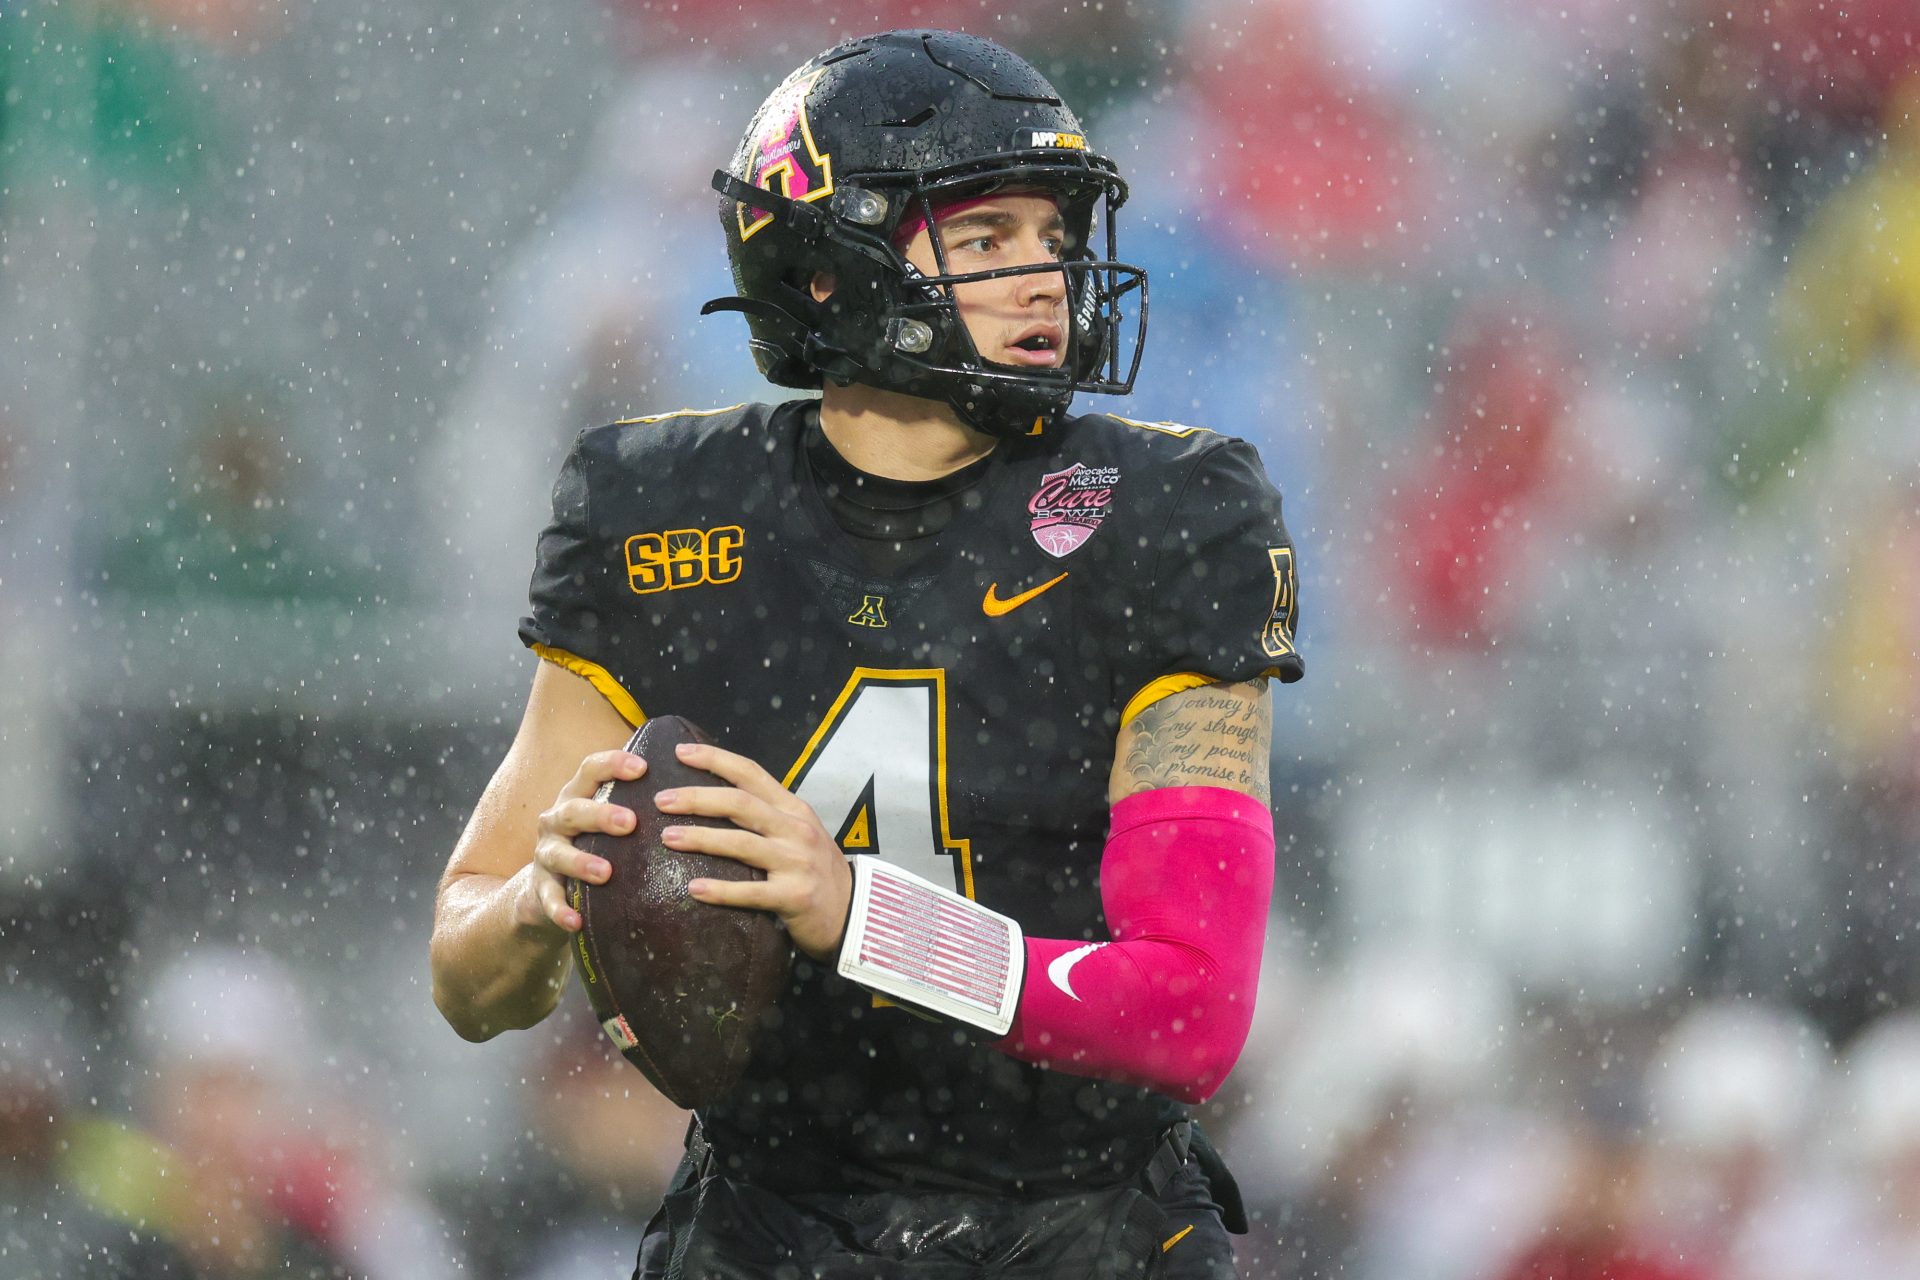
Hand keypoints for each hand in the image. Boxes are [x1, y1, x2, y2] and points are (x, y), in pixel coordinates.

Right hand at [517, 748, 645, 933]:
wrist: (547, 888)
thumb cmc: (593, 843)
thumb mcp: (608, 820)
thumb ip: (637, 803)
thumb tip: (694, 789)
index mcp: (578, 796)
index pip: (591, 770)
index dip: (613, 765)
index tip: (642, 768)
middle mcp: (557, 820)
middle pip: (573, 810)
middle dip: (600, 814)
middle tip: (630, 822)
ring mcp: (547, 854)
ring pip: (558, 854)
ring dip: (581, 862)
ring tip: (606, 873)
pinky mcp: (541, 888)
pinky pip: (549, 899)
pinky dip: (561, 910)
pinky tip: (576, 921)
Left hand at [654, 741, 851, 961]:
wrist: (853, 912)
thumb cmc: (815, 870)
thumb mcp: (799, 833)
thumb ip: (766, 816)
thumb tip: (712, 801)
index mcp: (794, 808)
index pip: (751, 774)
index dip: (715, 760)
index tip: (680, 754)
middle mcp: (796, 829)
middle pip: (740, 804)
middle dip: (696, 798)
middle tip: (661, 801)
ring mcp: (797, 862)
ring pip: (740, 843)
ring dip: (700, 838)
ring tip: (667, 838)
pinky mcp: (795, 896)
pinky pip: (750, 892)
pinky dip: (720, 890)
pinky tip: (694, 888)